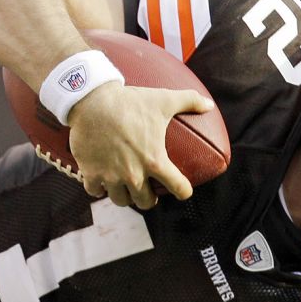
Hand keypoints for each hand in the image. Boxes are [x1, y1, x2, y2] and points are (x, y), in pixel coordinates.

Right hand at [67, 82, 213, 208]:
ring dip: (124, 196)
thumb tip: (209, 104)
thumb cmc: (130, 102)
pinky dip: (98, 188)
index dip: (183, 191)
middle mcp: (134, 174)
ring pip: (120, 201)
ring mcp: (111, 176)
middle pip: (145, 202)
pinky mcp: (91, 173)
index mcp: (155, 161)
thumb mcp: (163, 99)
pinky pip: (95, 191)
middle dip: (148, 199)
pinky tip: (100, 182)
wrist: (92, 101)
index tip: (182, 191)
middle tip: (148, 192)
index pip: (178, 188)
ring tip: (125, 189)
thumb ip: (189, 101)